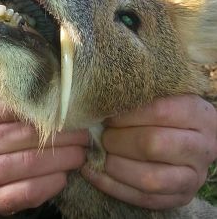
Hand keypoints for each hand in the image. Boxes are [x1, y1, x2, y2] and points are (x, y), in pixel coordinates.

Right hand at [0, 97, 88, 215]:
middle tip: (83, 135)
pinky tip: (64, 176)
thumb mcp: (2, 116)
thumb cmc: (0, 135)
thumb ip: (21, 105)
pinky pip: (26, 191)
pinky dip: (50, 183)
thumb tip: (62, 98)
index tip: (69, 111)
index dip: (45, 109)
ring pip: (29, 163)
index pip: (10, 107)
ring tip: (80, 153)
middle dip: (62, 135)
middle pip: (25, 135)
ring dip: (62, 158)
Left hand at [81, 95, 216, 209]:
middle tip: (104, 135)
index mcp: (197, 114)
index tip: (108, 115)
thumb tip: (100, 106)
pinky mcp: (180, 197)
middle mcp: (201, 147)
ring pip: (149, 178)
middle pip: (152, 144)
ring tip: (100, 153)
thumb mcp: (163, 97)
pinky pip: (143, 199)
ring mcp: (193, 177)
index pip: (159, 111)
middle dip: (118, 140)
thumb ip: (137, 99)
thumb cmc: (170, 113)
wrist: (193, 139)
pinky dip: (112, 186)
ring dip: (115, 166)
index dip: (126, 115)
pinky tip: (93, 172)